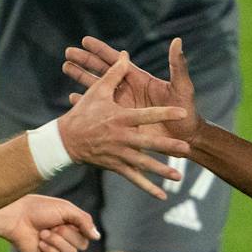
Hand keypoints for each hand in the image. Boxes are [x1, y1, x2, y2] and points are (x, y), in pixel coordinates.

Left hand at [0, 195, 99, 251]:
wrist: (17, 217)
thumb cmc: (39, 209)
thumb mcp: (67, 209)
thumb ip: (84, 221)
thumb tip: (97, 237)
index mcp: (71, 227)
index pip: (87, 235)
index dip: (80, 229)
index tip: (67, 221)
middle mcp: (64, 239)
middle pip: (82, 245)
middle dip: (67, 234)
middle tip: (52, 226)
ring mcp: (55, 250)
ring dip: (57, 242)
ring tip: (43, 233)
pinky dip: (51, 251)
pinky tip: (40, 243)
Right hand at [53, 50, 191, 197]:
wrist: (66, 141)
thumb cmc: (84, 113)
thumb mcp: (97, 92)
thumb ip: (114, 74)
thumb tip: (126, 55)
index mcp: (120, 118)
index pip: (146, 115)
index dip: (164, 113)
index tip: (182, 112)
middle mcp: (121, 138)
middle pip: (148, 143)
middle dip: (167, 146)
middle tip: (186, 148)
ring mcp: (118, 154)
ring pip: (143, 164)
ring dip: (160, 171)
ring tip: (178, 176)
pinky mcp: (116, 166)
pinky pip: (134, 178)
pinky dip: (147, 187)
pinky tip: (162, 195)